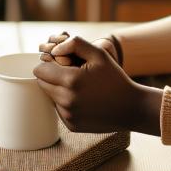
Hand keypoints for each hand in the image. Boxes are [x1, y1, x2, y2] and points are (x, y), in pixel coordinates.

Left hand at [33, 34, 159, 135]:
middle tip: (72, 74)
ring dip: (59, 91)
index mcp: (70, 80)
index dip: (49, 64)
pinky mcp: (71, 125)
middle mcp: (66, 100)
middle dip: (52, 77)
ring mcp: (68, 115)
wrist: (131, 108)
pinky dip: (67, 104)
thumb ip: (75, 44)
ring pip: (50, 97)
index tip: (63, 64)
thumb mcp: (99, 54)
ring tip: (81, 88)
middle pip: (41, 84)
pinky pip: (59, 110)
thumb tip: (54, 50)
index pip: (39, 70)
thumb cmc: (115, 78)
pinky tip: (84, 101)